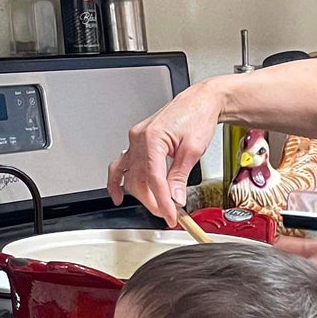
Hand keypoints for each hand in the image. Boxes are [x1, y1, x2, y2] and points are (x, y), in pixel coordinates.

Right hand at [108, 78, 227, 225]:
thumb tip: (175, 198)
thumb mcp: (193, 150)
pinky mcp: (138, 142)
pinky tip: (118, 195)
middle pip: (139, 180)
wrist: (199, 102)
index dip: (162, 201)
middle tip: (168, 214)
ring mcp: (136, 140)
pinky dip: (118, 181)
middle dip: (153, 201)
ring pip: (131, 176)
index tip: (171, 215)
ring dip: (142, 195)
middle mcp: (139, 139)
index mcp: (152, 139)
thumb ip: (180, 176)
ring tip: (157, 207)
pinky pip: (122, 165)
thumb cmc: (197, 116)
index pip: (154, 179)